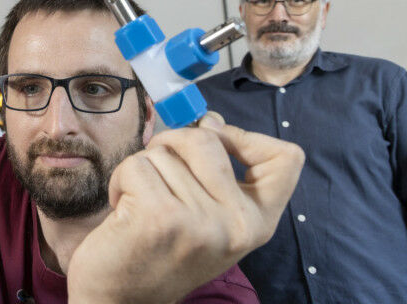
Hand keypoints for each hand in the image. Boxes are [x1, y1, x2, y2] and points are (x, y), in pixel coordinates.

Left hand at [67, 112, 303, 302]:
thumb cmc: (158, 252)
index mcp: (257, 223)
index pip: (286, 159)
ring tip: (140, 205)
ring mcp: (200, 220)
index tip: (217, 144)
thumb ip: (216, 176)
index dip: (246, 138)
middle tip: (158, 173)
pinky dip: (121, 181)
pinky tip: (123, 211)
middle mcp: (237, 224)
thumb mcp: (207, 219)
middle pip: (208, 139)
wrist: (120, 300)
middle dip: (172, 144)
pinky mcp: (161, 216)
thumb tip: (210, 121)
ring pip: (164, 151)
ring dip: (142, 170)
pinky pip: (136, 165)